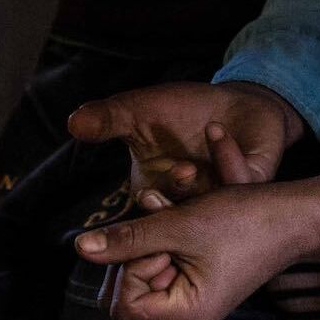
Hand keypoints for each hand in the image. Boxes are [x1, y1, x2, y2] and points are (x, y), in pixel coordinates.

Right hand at [68, 80, 303, 199]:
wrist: (233, 100)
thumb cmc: (182, 109)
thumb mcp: (139, 110)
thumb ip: (109, 119)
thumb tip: (72, 123)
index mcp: (156, 192)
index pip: (145, 216)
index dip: (145, 214)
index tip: (143, 196)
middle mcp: (186, 203)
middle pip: (177, 219)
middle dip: (172, 205)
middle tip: (164, 185)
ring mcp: (218, 195)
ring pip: (208, 206)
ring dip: (198, 190)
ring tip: (186, 167)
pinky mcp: (247, 183)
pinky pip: (239, 182)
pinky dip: (227, 158)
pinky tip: (215, 130)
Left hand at [74, 184, 308, 319]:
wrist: (292, 215)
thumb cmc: (244, 220)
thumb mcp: (179, 225)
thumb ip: (128, 239)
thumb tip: (82, 247)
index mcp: (184, 318)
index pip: (121, 301)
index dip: (131, 264)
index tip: (162, 238)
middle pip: (126, 290)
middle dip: (138, 250)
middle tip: (169, 224)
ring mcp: (190, 305)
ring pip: (141, 273)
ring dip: (151, 238)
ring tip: (180, 216)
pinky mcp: (195, 287)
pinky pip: (160, 266)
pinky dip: (164, 240)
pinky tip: (184, 220)